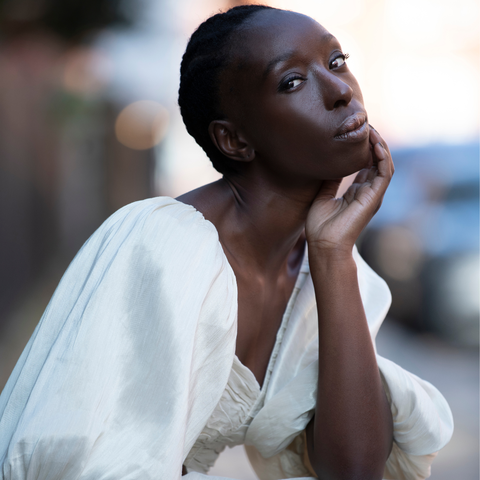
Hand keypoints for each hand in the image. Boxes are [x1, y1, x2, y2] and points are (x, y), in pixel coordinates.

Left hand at [305, 127, 393, 255]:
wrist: (323, 244)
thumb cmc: (320, 226)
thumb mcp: (322, 196)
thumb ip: (330, 180)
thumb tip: (329, 164)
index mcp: (356, 193)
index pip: (366, 166)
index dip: (363, 148)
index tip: (355, 133)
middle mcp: (367, 193)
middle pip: (377, 162)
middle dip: (373, 142)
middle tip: (365, 125)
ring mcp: (372, 195)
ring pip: (384, 164)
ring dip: (380, 146)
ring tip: (371, 130)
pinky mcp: (374, 198)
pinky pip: (384, 173)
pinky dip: (383, 157)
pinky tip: (375, 144)